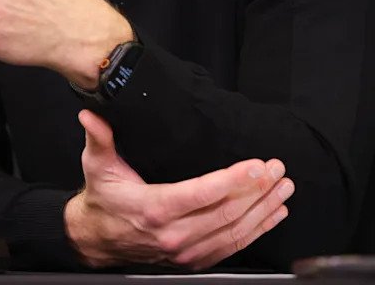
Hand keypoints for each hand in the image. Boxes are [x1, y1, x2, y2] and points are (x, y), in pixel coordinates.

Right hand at [64, 110, 292, 269]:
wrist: (96, 239)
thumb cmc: (103, 199)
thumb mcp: (96, 165)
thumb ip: (99, 138)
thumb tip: (90, 115)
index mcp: (155, 208)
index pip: (202, 193)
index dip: (233, 180)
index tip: (256, 165)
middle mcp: (174, 234)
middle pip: (226, 212)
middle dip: (258, 190)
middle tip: (277, 169)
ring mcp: (186, 251)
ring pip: (235, 231)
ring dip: (264, 209)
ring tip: (283, 188)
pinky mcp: (194, 259)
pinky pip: (232, 247)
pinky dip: (257, 231)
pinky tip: (274, 214)